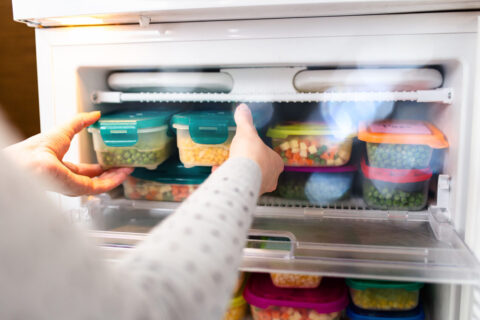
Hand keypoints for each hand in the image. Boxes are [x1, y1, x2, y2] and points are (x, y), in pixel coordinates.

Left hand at [4, 111, 132, 195]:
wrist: (29, 161)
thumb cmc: (37, 149)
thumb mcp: (64, 130)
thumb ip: (80, 122)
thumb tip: (94, 114)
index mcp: (63, 168)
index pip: (86, 171)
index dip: (101, 166)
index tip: (113, 161)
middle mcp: (69, 180)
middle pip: (97, 179)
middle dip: (113, 173)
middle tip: (126, 166)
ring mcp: (75, 186)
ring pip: (102, 184)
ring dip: (117, 177)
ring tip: (129, 169)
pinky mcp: (80, 189)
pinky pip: (102, 186)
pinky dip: (114, 180)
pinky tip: (123, 173)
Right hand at [229, 104, 283, 193]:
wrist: (240, 176)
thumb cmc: (250, 155)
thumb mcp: (246, 132)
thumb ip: (245, 121)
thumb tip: (243, 109)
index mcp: (276, 163)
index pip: (270, 156)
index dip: (258, 151)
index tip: (249, 148)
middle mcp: (272, 178)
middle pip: (259, 169)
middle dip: (247, 163)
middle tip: (237, 157)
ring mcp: (260, 188)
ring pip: (248, 179)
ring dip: (237, 172)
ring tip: (226, 165)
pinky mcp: (247, 194)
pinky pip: (238, 186)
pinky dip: (228, 179)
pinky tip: (219, 173)